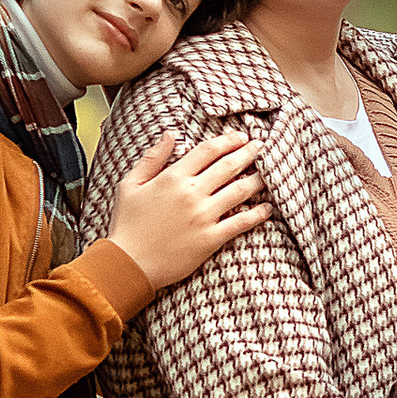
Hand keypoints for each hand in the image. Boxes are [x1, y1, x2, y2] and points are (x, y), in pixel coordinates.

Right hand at [105, 131, 265, 292]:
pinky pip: (240, 223)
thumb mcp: (130, 184)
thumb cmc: (127, 224)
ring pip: (239, 191)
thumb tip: (170, 133)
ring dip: (257, 180)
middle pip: (228, 166)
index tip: (241, 136)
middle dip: (248, 153)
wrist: (129, 264)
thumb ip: (152, 158)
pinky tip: (268, 208)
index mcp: (173, 177)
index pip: (208, 150)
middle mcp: (192, 193)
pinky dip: (257, 214)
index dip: (228, 140)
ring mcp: (203, 216)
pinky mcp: (211, 239)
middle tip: (261, 146)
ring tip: (269, 173)